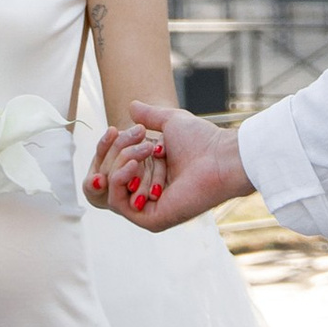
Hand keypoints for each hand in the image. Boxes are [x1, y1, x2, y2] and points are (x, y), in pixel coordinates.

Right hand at [88, 100, 249, 230]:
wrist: (220, 158)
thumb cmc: (202, 141)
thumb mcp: (170, 122)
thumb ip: (149, 116)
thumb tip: (132, 106)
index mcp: (148, 176)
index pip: (111, 166)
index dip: (108, 148)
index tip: (114, 129)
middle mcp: (145, 195)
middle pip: (107, 177)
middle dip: (116, 152)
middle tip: (140, 139)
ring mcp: (147, 210)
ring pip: (110, 189)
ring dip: (121, 163)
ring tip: (146, 150)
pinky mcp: (150, 220)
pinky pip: (118, 203)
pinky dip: (119, 180)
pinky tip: (133, 165)